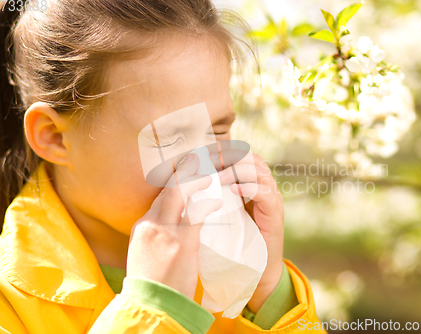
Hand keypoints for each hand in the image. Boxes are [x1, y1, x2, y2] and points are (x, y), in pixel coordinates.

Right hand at [127, 153, 222, 298]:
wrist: (151, 307)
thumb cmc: (153, 283)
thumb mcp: (147, 253)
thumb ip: (158, 234)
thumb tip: (173, 222)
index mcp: (143, 226)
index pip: (162, 192)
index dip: (179, 175)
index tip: (194, 165)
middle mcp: (151, 223)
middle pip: (170, 185)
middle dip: (190, 167)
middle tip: (207, 156)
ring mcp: (165, 231)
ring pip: (181, 191)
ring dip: (200, 177)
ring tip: (217, 170)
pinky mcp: (181, 243)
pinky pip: (197, 212)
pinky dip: (210, 201)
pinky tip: (221, 198)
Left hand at [215, 150, 283, 312]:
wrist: (257, 269)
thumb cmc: (235, 241)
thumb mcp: (221, 213)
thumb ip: (211, 196)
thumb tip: (182, 182)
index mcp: (250, 183)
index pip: (239, 155)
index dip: (221, 151)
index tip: (200, 154)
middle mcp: (263, 186)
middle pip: (249, 157)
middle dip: (227, 156)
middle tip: (207, 162)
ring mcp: (272, 198)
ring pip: (258, 170)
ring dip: (235, 170)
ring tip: (217, 177)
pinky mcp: (275, 214)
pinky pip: (265, 193)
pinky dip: (249, 188)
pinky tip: (234, 191)